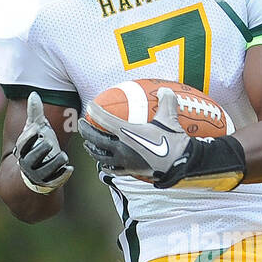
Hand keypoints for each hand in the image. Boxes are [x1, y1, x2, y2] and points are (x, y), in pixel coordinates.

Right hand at [15, 92, 73, 193]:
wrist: (35, 173)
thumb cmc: (37, 145)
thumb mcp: (35, 130)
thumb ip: (35, 114)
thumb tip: (33, 94)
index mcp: (24, 148)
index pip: (24, 142)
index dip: (29, 136)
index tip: (37, 128)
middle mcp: (28, 162)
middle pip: (34, 155)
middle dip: (42, 149)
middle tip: (49, 143)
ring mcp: (39, 174)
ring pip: (46, 168)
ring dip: (55, 161)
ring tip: (63, 156)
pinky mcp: (49, 183)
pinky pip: (56, 180)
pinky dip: (63, 174)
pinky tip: (70, 168)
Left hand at [78, 87, 193, 184]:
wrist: (179, 163)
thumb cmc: (172, 140)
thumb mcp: (169, 118)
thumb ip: (166, 101)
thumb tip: (165, 90)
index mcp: (126, 132)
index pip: (103, 119)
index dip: (94, 111)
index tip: (89, 106)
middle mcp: (120, 148)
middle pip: (95, 139)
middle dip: (85, 131)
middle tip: (82, 124)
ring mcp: (123, 161)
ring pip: (100, 156)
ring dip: (92, 149)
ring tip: (88, 144)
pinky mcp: (129, 171)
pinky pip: (112, 169)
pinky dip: (105, 165)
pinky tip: (104, 163)